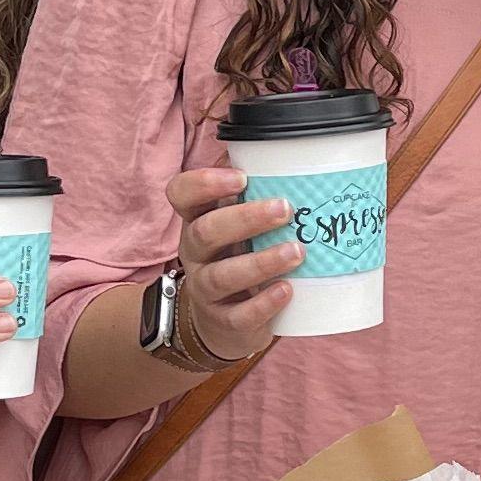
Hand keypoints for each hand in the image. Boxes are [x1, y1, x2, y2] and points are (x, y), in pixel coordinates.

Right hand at [169, 161, 301, 364]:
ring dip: (261, 262)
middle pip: (205, 232)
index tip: (241, 177)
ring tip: (297, 252)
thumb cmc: (239, 258)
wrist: (224, 323)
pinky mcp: (224, 321)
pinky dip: (264, 303)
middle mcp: (196, 253)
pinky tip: (287, 290)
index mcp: (199, 221)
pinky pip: (239, 315)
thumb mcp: (240, 227)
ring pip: (222, 276)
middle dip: (245, 219)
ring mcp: (206, 290)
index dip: (204, 184)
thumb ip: (258, 197)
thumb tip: (299, 157)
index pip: (181, 194)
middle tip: (286, 209)